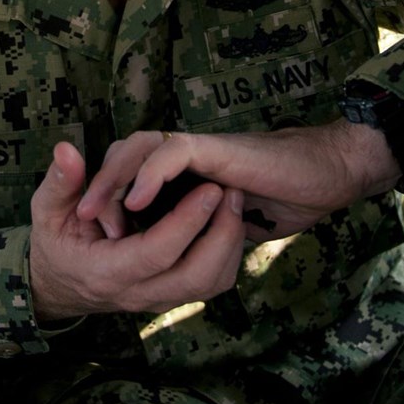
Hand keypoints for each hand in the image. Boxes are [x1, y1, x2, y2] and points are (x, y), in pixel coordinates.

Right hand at [28, 141, 246, 321]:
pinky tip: (226, 219)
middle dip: (221, 234)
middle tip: (232, 192)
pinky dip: (226, 253)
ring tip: (234, 200)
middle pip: (194, 277)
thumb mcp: (47, 212)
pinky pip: (211, 283)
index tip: (209, 187)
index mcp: (105, 272)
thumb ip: (60, 183)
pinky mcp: (173, 295)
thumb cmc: (56, 243)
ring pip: (209, 283)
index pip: (155, 254)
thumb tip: (66, 150)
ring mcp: (158, 299)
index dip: (185, 222)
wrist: (61, 285)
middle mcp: (137, 293)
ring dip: (229, 243)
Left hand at [77, 121, 399, 242]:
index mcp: (182, 174)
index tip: (89, 237)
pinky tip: (137, 202)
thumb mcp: (226, 224)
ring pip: (138, 148)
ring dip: (112, 180)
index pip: (129, 173)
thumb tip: (176, 256)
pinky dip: (149, 173)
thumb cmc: (281, 199)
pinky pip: (171, 153)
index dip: (106, 199)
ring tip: (96, 215)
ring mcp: (198, 149)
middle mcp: (184, 156)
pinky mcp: (214, 149)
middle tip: (80, 224)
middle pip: (122, 155)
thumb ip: (199, 232)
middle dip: (95, 189)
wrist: (323, 178)